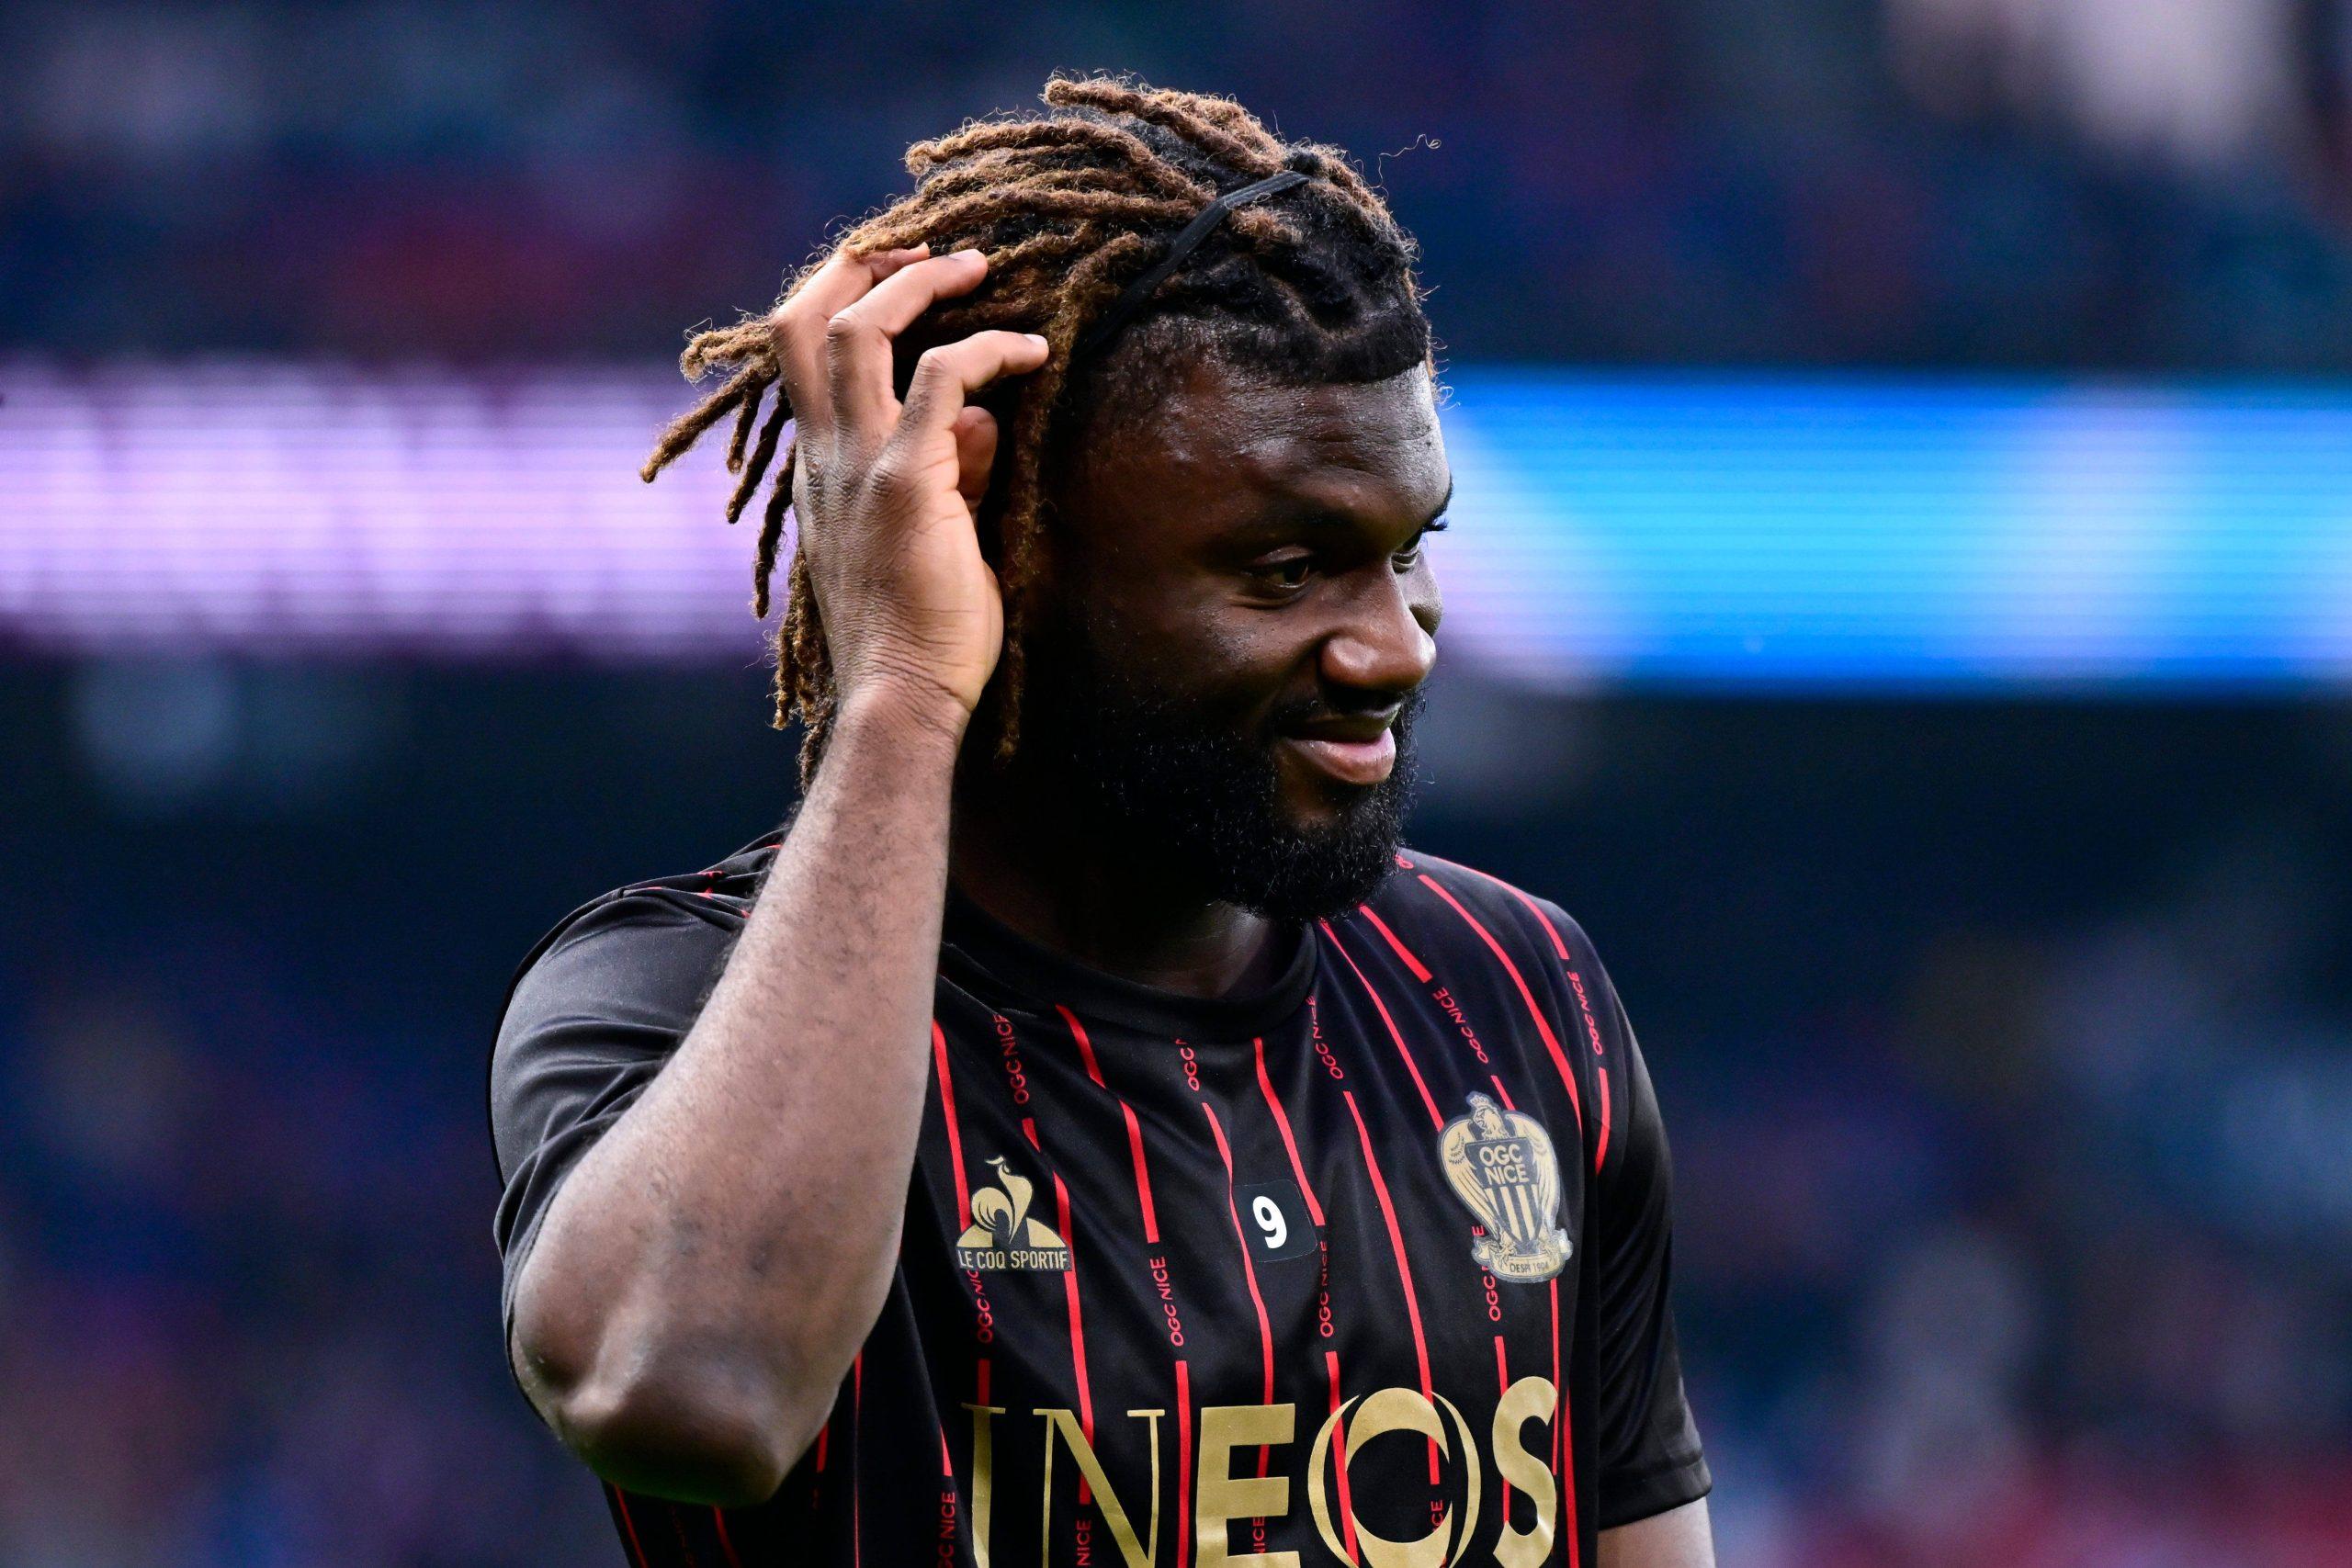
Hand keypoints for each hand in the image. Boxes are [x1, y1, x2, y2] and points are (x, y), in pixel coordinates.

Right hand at [769, 243, 1050, 728]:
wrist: (901, 698)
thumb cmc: (921, 636)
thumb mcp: (932, 537)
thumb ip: (951, 472)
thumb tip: (983, 419)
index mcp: (816, 472)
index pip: (802, 357)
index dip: (840, 299)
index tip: (894, 277)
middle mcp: (822, 458)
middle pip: (805, 321)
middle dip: (861, 264)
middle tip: (925, 246)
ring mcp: (856, 465)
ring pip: (861, 329)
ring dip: (919, 283)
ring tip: (976, 269)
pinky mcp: (905, 482)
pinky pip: (944, 380)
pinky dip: (989, 349)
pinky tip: (1033, 353)